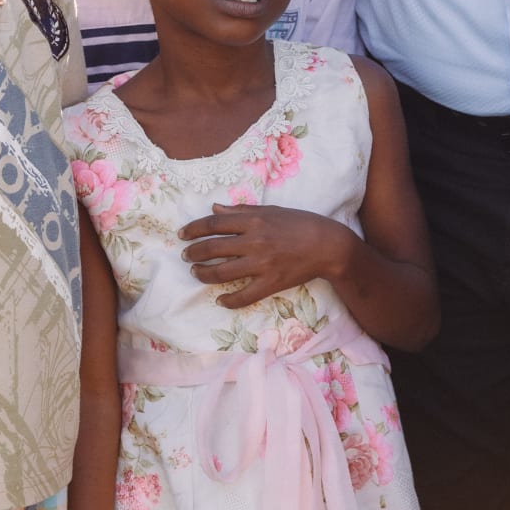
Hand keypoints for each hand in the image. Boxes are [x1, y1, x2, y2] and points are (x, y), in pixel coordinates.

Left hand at [178, 204, 351, 308]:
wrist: (327, 245)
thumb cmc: (300, 223)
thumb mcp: (271, 210)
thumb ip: (241, 210)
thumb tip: (214, 208)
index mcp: (254, 220)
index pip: (214, 223)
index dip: (194, 229)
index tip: (182, 235)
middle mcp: (254, 241)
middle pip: (212, 248)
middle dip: (193, 253)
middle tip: (186, 256)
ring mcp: (262, 264)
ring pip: (222, 272)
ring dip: (203, 274)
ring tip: (196, 273)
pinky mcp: (271, 283)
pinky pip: (244, 296)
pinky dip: (228, 300)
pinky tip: (220, 300)